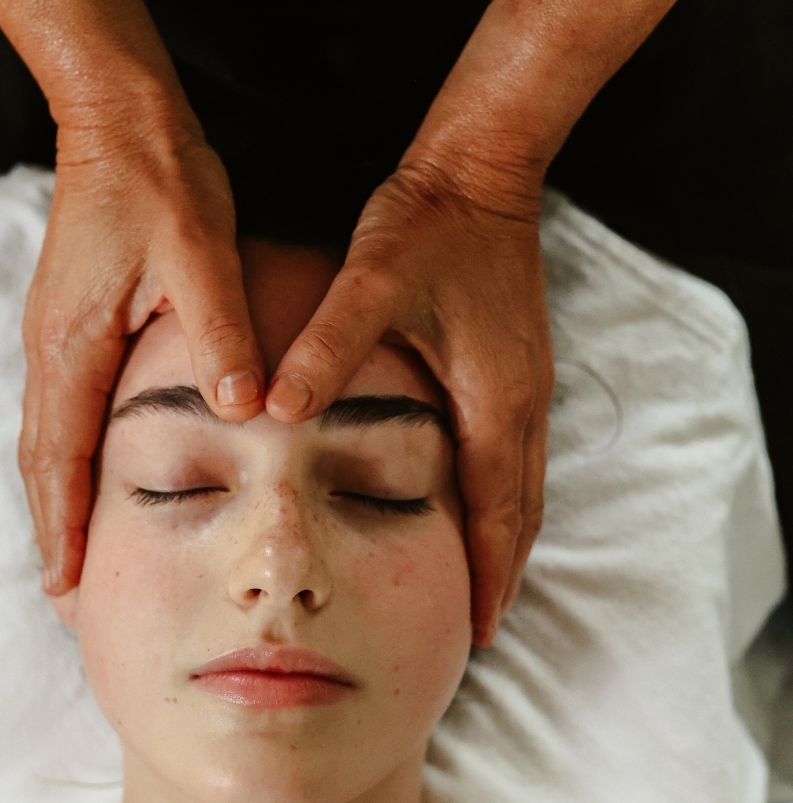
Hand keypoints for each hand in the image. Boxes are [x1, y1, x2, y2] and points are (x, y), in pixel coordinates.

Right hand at [20, 115, 264, 594]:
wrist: (121, 124)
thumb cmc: (159, 186)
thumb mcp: (201, 257)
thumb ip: (220, 338)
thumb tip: (246, 413)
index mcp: (73, 348)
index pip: (62, 461)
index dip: (64, 529)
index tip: (67, 587)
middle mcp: (52, 354)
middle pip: (41, 466)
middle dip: (52, 534)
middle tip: (65, 598)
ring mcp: (56, 342)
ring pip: (46, 444)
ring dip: (55, 506)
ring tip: (69, 559)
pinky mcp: (72, 328)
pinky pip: (61, 416)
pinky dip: (67, 465)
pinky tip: (86, 484)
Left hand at [266, 158, 552, 646]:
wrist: (479, 169)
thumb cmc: (428, 227)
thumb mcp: (370, 283)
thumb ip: (326, 348)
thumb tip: (278, 411)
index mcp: (494, 400)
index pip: (496, 513)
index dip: (485, 575)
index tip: (476, 631)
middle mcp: (522, 404)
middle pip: (522, 514)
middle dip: (502, 574)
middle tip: (482, 629)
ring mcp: (526, 387)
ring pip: (526, 489)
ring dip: (508, 542)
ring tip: (485, 588)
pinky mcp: (516, 369)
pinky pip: (518, 458)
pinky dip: (505, 500)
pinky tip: (481, 511)